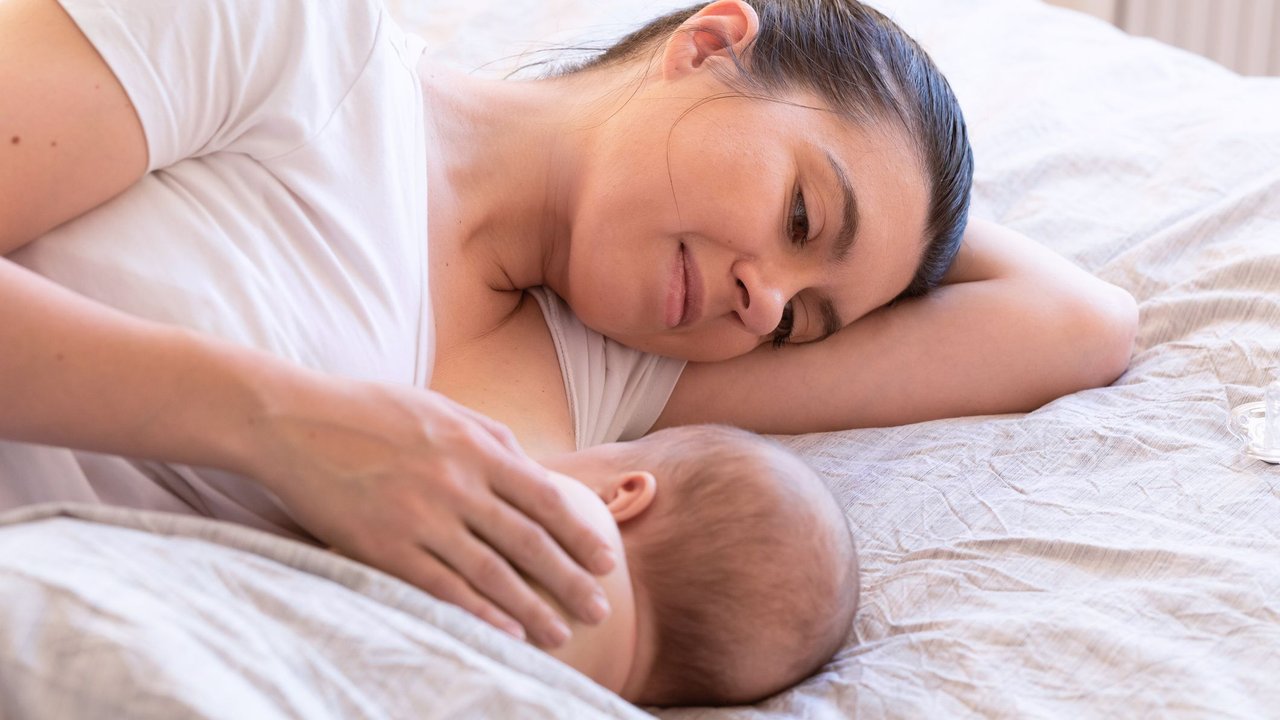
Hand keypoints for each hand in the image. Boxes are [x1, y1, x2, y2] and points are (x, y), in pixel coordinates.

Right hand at [242, 376, 614, 647]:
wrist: (294, 422)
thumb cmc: (370, 411)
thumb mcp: (441, 407)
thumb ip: (491, 437)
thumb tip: (534, 468)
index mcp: (475, 447)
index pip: (544, 499)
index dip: (579, 534)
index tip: (605, 560)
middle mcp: (456, 484)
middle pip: (528, 542)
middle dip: (570, 580)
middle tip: (598, 610)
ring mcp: (421, 518)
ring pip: (491, 573)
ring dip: (531, 608)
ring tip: (559, 634)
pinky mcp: (385, 547)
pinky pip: (442, 588)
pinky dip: (478, 613)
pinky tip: (504, 633)